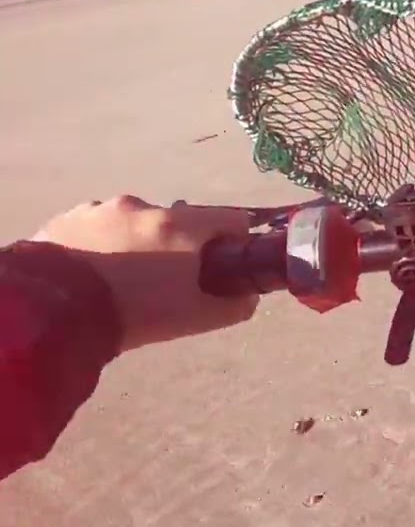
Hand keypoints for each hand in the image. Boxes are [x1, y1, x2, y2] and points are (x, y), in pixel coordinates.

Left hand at [31, 195, 253, 350]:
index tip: (224, 266)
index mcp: (181, 225)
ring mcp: (103, 208)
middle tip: (168, 282)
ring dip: (140, 242)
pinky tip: (94, 272)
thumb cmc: (135, 314)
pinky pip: (99, 226)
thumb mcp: (193, 319)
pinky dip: (105, 243)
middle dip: (182, 246)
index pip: (231, 219)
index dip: (236, 243)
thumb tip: (248, 298)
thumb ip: (232, 307)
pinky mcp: (69, 218)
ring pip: (137, 222)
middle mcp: (144, 206)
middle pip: (181, 221)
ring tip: (123, 279)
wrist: (54, 314)